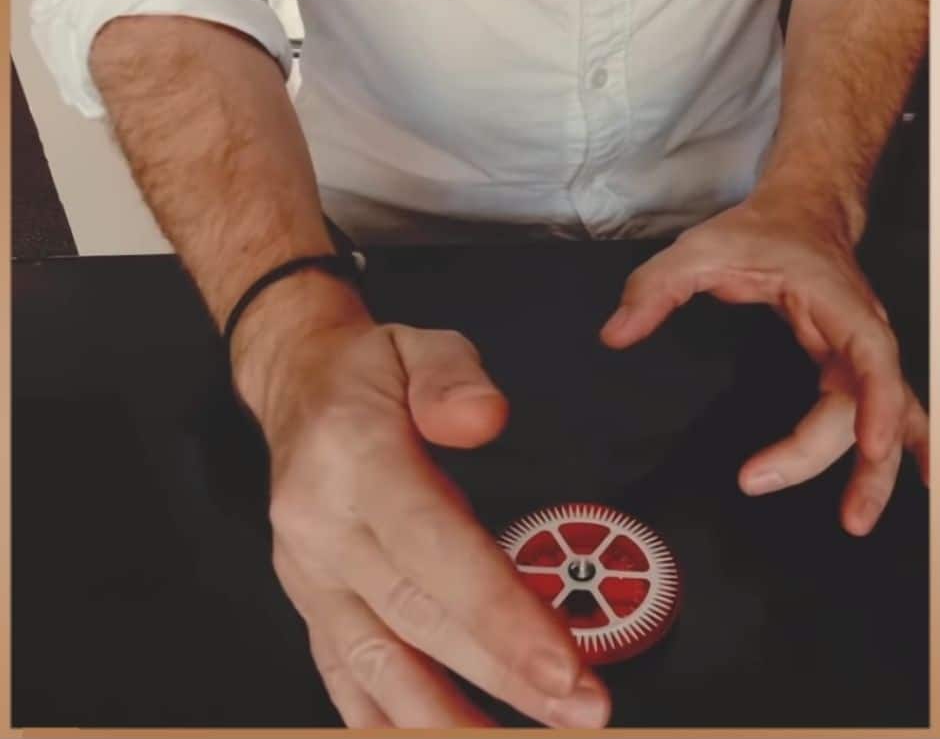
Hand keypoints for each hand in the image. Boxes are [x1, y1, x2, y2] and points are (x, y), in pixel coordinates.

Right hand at [233, 285, 610, 727]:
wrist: (296, 387)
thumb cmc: (368, 370)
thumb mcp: (418, 342)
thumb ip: (453, 376)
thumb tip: (485, 419)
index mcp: (353, 457)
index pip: (432, 545)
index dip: (497, 610)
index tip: (563, 664)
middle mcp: (322, 525)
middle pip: (417, 616)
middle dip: (501, 674)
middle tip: (580, 712)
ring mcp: (309, 572)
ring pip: (377, 663)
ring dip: (447, 720)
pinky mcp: (309, 599)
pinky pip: (342, 675)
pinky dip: (385, 723)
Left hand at [600, 191, 927, 535]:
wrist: (801, 212)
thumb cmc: (757, 232)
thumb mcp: (698, 249)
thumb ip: (655, 287)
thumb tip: (615, 334)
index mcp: (833, 300)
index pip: (871, 354)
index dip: (878, 401)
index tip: (869, 446)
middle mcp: (859, 329)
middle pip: (863, 401)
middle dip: (821, 450)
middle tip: (758, 481)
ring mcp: (861, 350)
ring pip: (888, 414)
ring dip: (877, 468)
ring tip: (855, 519)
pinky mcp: (853, 364)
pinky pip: (889, 408)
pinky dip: (904, 444)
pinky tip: (915, 478)